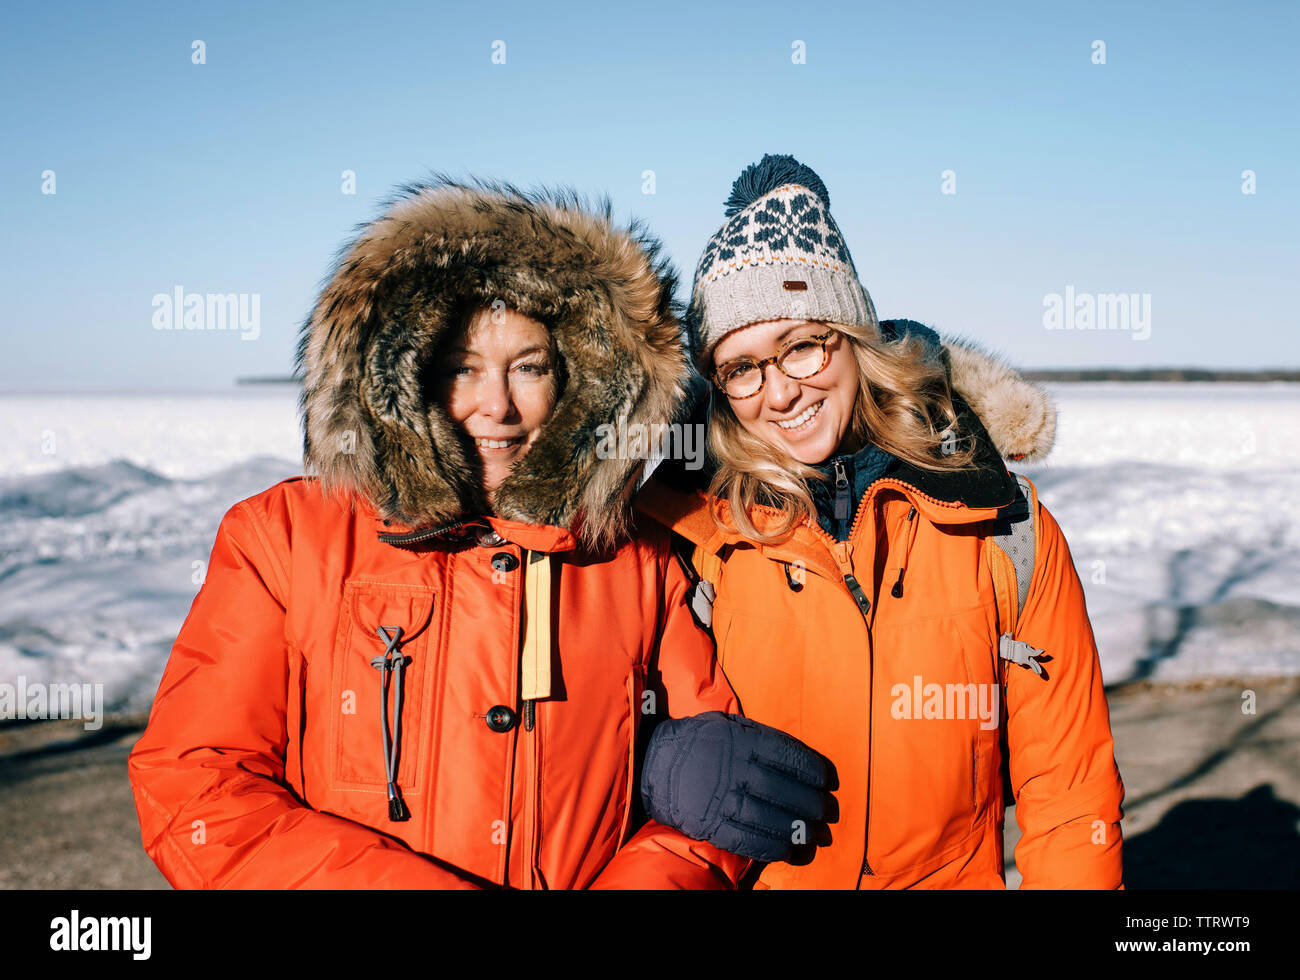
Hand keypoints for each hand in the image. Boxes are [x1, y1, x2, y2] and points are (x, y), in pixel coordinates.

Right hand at [641, 712, 835, 862]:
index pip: (790, 757)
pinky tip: (787, 850)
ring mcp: (721, 798)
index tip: (829, 782)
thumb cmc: (700, 742)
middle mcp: (735, 769)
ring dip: (797, 831)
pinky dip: (771, 847)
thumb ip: (761, 738)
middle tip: (827, 813)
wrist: (653, 761)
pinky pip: (746, 840)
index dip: (815, 772)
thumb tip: (799, 759)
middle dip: (812, 805)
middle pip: (784, 791)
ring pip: (769, 819)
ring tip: (813, 836)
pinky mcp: (710, 823)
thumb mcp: (729, 725)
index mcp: (743, 741)